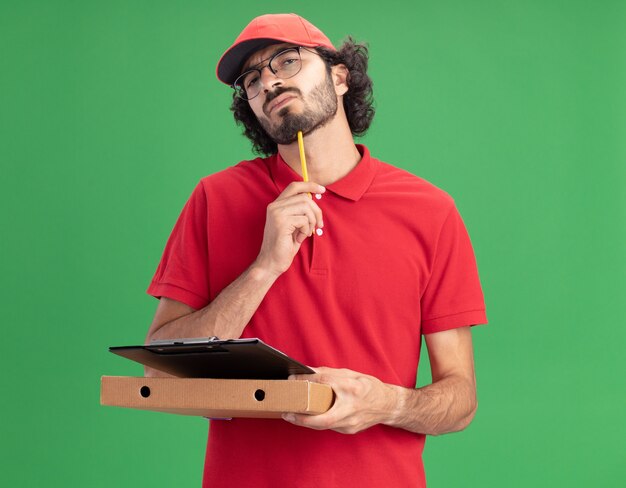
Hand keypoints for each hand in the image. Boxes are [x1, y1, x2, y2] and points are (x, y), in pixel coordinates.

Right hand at [254, 181, 324, 276]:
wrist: (271, 262)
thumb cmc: (284, 245)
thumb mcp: (294, 224)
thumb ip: (301, 211)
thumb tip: (315, 198)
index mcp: (277, 205)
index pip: (294, 186)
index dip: (310, 185)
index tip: (322, 190)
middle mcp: (274, 206)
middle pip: (305, 197)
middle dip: (317, 211)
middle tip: (318, 225)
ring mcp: (276, 213)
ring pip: (306, 207)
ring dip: (312, 222)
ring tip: (305, 233)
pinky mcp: (281, 222)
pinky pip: (304, 220)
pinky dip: (306, 231)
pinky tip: (298, 239)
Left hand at [283, 367, 399, 433]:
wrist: (387, 405)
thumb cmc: (369, 387)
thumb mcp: (350, 374)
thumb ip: (329, 373)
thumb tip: (308, 371)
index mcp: (352, 387)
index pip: (325, 381)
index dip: (306, 379)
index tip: (292, 378)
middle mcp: (352, 407)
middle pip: (323, 417)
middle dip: (302, 418)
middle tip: (287, 413)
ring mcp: (351, 422)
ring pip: (324, 425)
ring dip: (306, 421)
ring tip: (291, 415)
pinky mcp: (349, 430)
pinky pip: (329, 426)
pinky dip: (317, 422)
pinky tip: (308, 417)